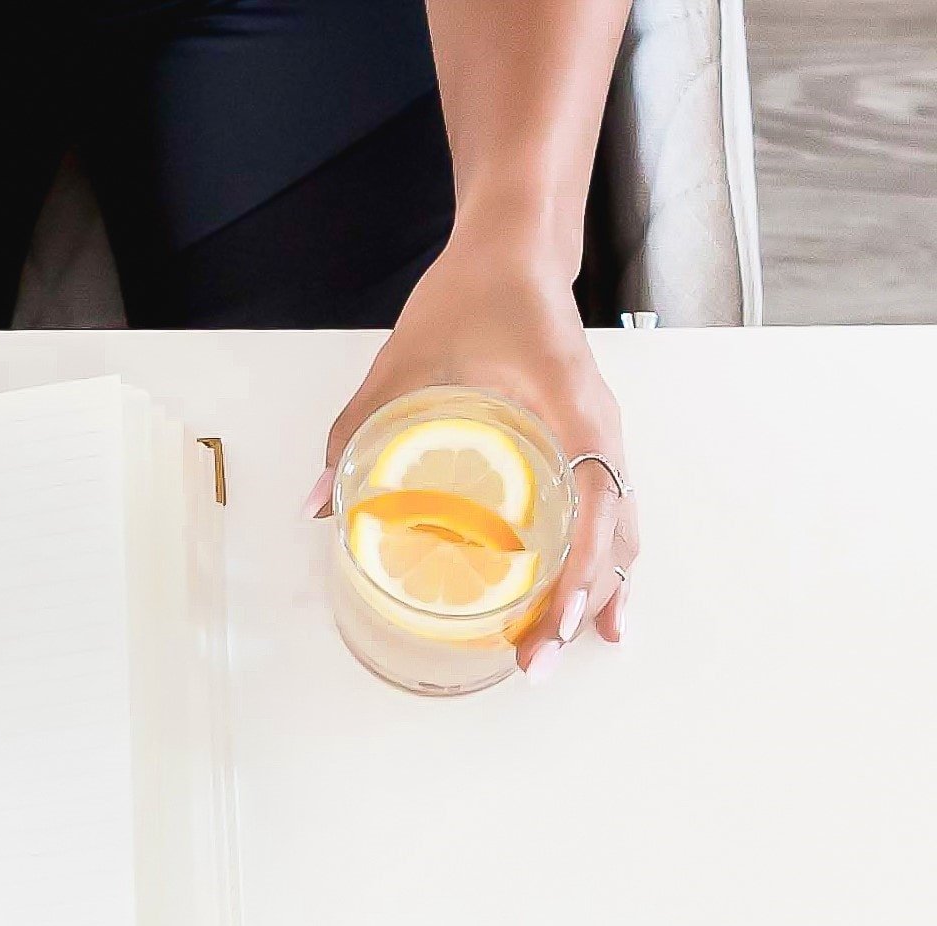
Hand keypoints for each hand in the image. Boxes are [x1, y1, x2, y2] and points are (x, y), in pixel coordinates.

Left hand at [305, 232, 638, 678]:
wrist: (514, 250)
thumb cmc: (469, 298)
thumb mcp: (401, 364)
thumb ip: (355, 432)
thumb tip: (314, 505)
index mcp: (572, 410)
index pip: (596, 509)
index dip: (579, 575)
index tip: (556, 625)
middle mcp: (600, 429)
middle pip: (614, 537)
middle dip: (582, 606)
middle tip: (538, 665)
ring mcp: (602, 435)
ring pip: (621, 529)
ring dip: (599, 591)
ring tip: (570, 649)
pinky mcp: (592, 438)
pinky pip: (611, 510)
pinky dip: (601, 559)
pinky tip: (584, 601)